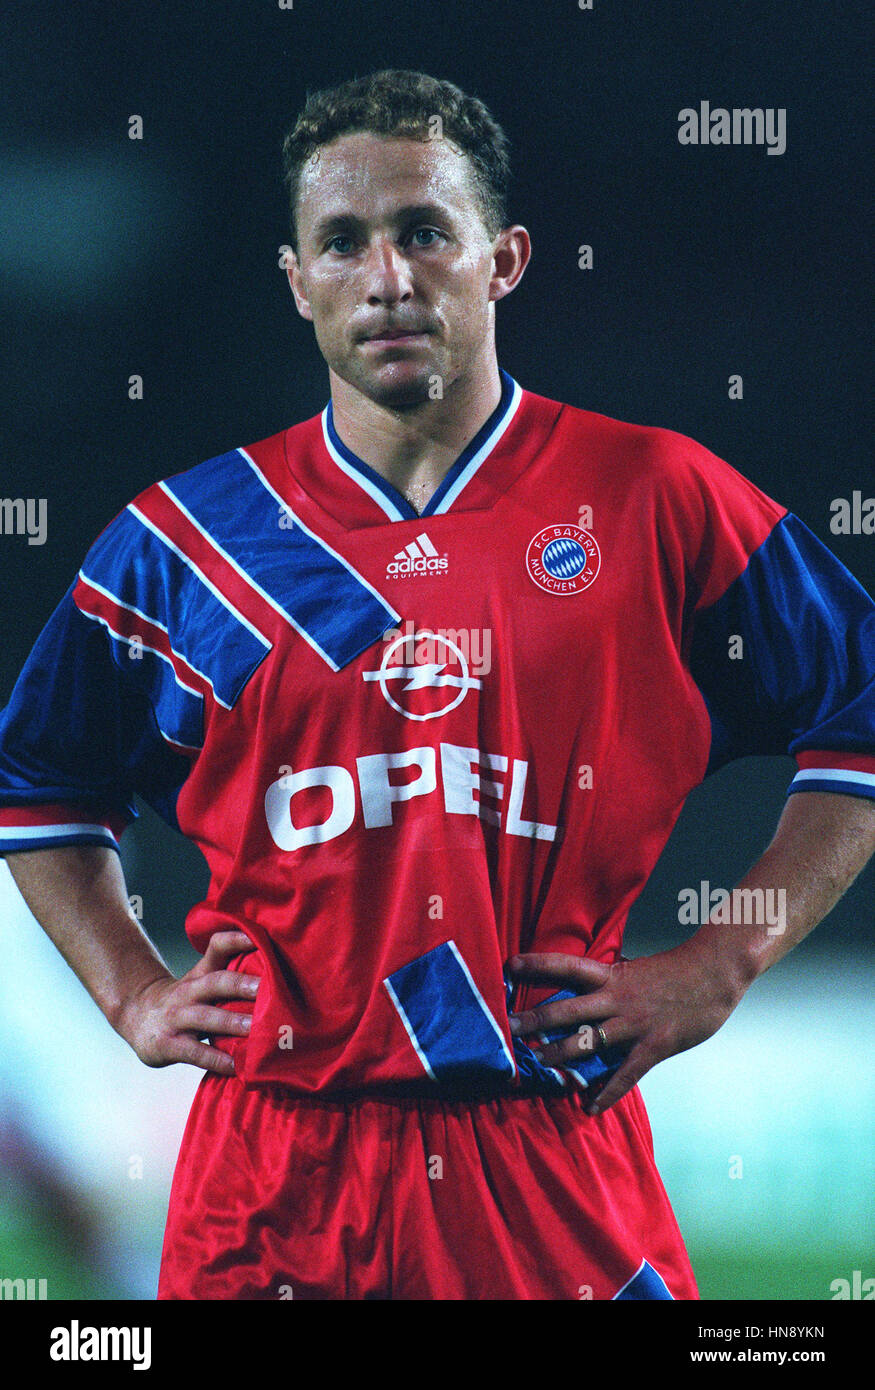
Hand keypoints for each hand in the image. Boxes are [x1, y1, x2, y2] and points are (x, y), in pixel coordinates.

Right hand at [114, 931, 259, 1075]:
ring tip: (255, 1027)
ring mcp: (176, 1018)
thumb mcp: (200, 981)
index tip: (256, 938)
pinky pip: (195, 1053)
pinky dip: (216, 1060)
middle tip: (266, 988)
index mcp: (200, 974)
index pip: (216, 948)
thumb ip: (229, 977)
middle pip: (215, 983)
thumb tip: (276, 975)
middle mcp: (188, 992)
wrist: (135, 1015)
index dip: (235, 940)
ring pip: (206, 1017)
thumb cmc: (183, 1000)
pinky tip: (235, 1066)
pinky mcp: (169, 1044)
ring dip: (231, 1022)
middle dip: (240, 984)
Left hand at [506, 941, 745, 1113]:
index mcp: (610, 975)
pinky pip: (626, 1074)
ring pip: (589, 1041)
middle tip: (509, 1029)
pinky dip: (608, 1093)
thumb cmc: (674, 971)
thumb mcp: (634, 969)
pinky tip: (591, 1107)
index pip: (566, 966)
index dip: (536, 965)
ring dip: (561, 1054)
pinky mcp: (654, 1045)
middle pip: (568, 1009)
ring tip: (538, 1064)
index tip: (508, 966)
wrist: (714, 973)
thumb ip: (608, 981)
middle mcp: (617, 997)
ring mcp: (634, 1023)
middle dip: (536, 1020)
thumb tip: (582, 987)